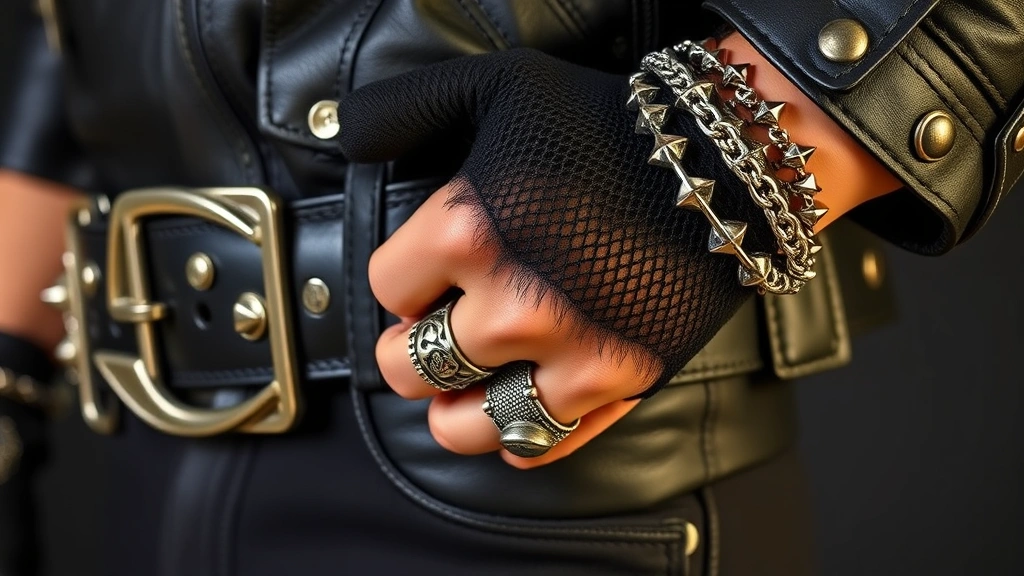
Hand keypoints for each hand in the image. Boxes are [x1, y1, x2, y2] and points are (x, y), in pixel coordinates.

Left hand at [340, 48, 757, 465]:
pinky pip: (544, 442)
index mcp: (470, 230)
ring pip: (466, 424)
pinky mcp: (620, 384)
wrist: (725, 162)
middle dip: (410, 348)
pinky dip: (519, 436)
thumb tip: (347, 137)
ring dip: (451, 407)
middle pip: (411, 365)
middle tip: (432, 330)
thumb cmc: (607, 122)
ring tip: (458, 385)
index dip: (400, 281)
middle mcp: (515, 303)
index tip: (424, 275)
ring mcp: (571, 354)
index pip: (386, 289)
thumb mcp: (497, 83)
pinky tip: (516, 409)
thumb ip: (406, 106)